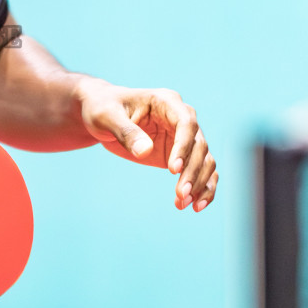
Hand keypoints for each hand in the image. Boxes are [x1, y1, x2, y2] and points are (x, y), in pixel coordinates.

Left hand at [75, 79, 217, 211]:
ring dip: (199, 183)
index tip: (172, 169)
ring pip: (205, 160)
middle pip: (198, 145)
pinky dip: (203, 188)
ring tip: (184, 204)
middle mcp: (181, 117)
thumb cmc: (103, 109)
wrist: (102, 115)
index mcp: (166, 101)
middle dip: (192, 171)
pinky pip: (201, 171)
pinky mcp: (182, 154)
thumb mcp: (107, 117)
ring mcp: (184, 137)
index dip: (183, 146)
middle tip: (181, 195)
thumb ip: (126, 132)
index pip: (186, 123)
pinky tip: (197, 206)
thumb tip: (144, 151)